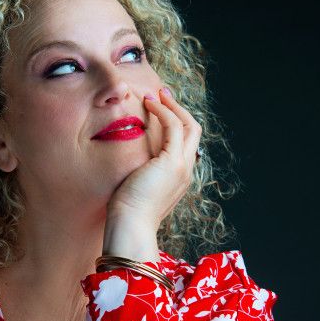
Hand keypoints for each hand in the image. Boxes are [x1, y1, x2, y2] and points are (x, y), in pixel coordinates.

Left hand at [102, 87, 201, 261]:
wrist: (130, 227)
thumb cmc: (126, 212)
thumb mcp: (135, 186)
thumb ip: (139, 172)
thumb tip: (128, 160)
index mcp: (178, 178)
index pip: (185, 143)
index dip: (175, 123)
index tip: (159, 108)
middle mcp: (186, 171)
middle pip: (193, 131)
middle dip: (179, 109)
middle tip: (162, 94)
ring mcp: (183, 167)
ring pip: (188, 125)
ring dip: (172, 106)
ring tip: (156, 94)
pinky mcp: (172, 162)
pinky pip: (173, 127)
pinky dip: (163, 111)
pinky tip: (149, 104)